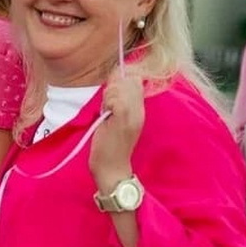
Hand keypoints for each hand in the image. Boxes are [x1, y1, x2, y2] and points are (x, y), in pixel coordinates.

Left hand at [90, 72, 144, 191]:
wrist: (111, 167)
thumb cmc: (109, 144)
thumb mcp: (116, 119)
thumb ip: (117, 101)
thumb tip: (113, 79)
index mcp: (140, 110)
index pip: (135, 80)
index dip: (121, 82)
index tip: (110, 98)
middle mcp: (140, 110)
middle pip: (128, 80)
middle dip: (113, 87)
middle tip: (107, 107)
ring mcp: (133, 114)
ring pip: (120, 87)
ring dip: (108, 96)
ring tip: (106, 112)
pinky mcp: (123, 118)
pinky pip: (114, 97)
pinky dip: (106, 102)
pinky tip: (105, 115)